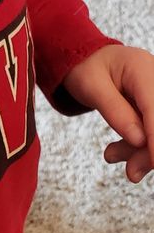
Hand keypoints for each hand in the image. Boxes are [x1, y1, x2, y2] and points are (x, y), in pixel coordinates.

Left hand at [61, 43, 153, 183]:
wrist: (85, 59)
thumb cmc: (86, 68)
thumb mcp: (91, 87)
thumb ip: (115, 111)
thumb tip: (140, 140)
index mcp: (142, 68)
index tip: (153, 162)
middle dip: (149, 151)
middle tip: (131, 173)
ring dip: (141, 152)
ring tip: (112, 156)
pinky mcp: (153, 108)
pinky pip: (151, 131)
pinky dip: (137, 146)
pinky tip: (117, 152)